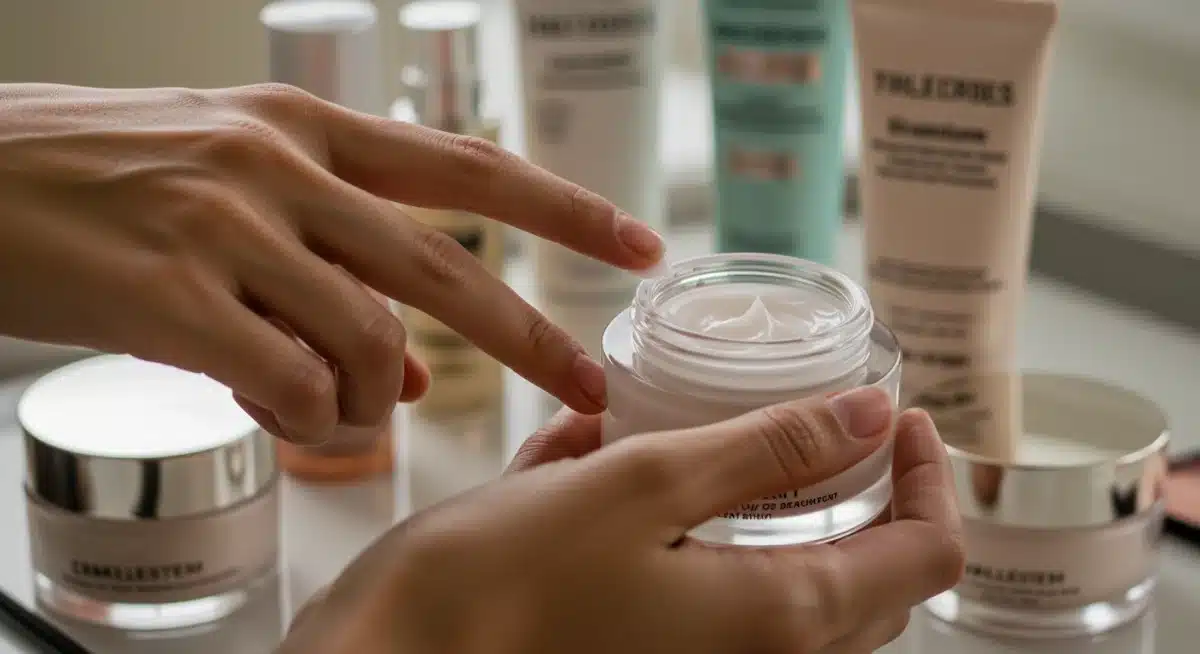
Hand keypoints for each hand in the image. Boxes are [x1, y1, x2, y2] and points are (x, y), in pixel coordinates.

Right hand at [0, 83, 663, 442]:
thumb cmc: (96, 179)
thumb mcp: (227, 185)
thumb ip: (325, 257)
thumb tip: (404, 361)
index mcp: (303, 129)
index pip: (465, 168)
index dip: (562, 207)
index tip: (636, 242)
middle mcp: (281, 168)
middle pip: (446, 266)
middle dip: (530, 335)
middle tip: (585, 385)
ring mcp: (228, 228)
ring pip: (367, 339)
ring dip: (370, 398)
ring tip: (338, 413)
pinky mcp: (172, 296)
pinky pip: (288, 384)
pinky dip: (305, 419)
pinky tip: (280, 417)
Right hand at [280, 387, 963, 653]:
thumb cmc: (504, 578)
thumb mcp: (645, 484)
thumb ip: (768, 448)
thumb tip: (873, 416)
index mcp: (781, 616)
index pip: (925, 553)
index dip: (930, 474)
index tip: (896, 409)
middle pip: (871, 578)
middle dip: (863, 491)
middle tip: (828, 416)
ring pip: (788, 583)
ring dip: (771, 505)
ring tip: (704, 428)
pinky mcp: (654, 652)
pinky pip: (711, 591)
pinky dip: (693, 528)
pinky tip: (610, 461)